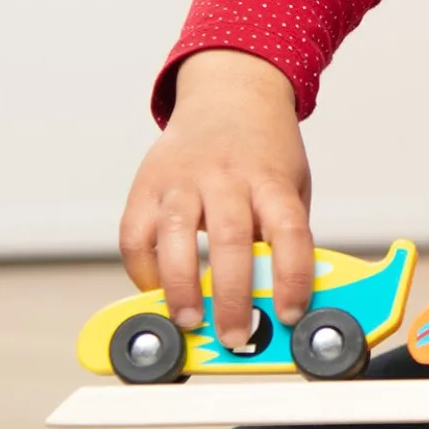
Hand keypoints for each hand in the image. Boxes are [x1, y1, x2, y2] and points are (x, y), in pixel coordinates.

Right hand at [119, 48, 313, 348]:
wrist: (230, 94)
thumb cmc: (264, 152)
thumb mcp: (291, 184)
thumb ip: (282, 234)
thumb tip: (280, 297)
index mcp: (271, 180)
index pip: (290, 232)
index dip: (293, 276)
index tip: (292, 312)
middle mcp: (227, 177)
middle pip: (231, 239)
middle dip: (231, 296)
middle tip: (235, 335)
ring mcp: (183, 178)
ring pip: (176, 235)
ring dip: (180, 286)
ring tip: (188, 321)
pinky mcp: (147, 183)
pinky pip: (135, 232)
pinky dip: (143, 268)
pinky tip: (156, 289)